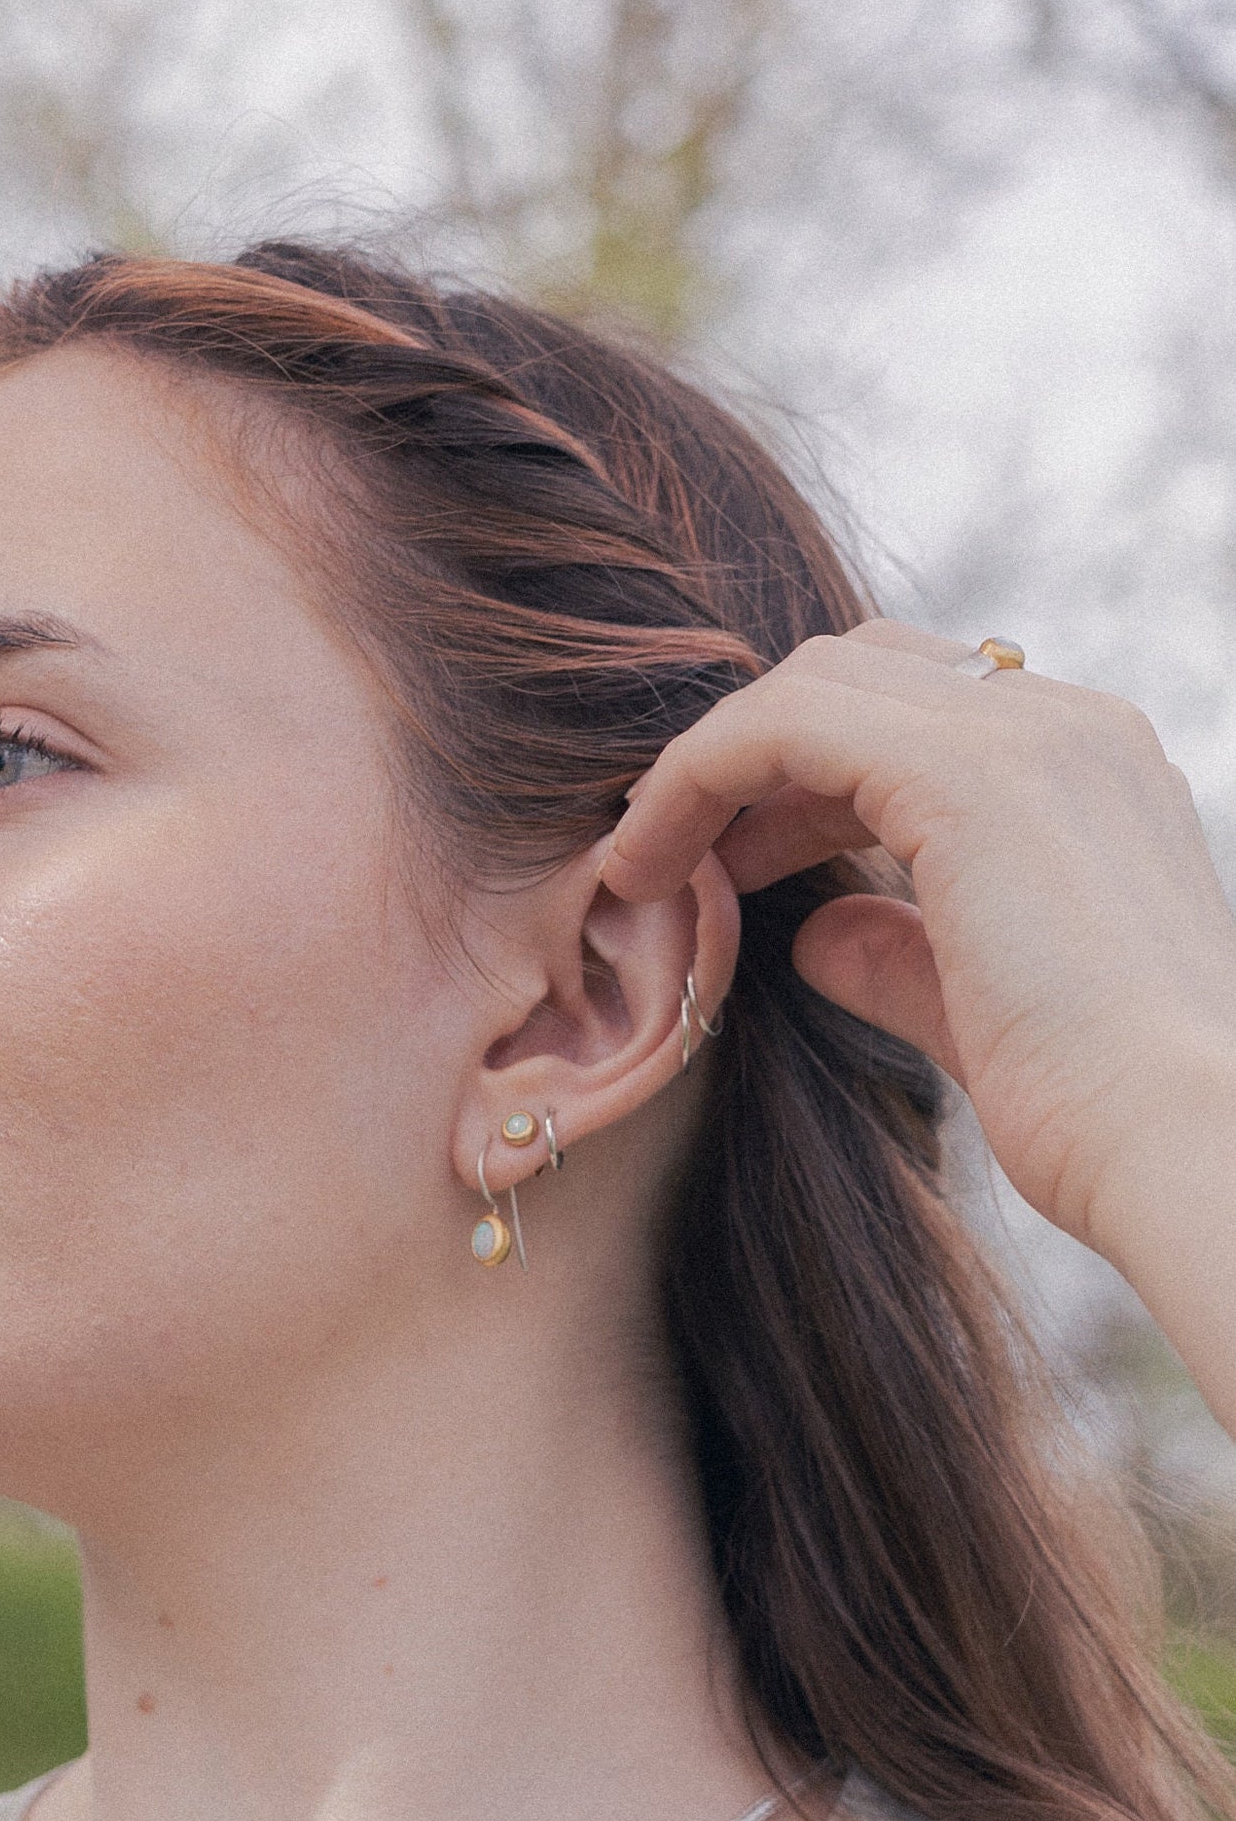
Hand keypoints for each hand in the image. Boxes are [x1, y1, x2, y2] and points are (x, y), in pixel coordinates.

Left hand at [602, 619, 1235, 1262]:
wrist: (1180, 1151)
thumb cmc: (1100, 1114)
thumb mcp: (978, 1013)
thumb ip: (899, 956)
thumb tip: (816, 934)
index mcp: (1089, 771)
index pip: (917, 713)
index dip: (802, 778)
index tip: (730, 864)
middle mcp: (1069, 726)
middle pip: (860, 669)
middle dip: (753, 752)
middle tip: (675, 854)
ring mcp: (1028, 735)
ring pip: (815, 679)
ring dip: (711, 761)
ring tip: (640, 861)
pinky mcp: (969, 773)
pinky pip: (786, 722)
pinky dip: (701, 773)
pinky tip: (650, 858)